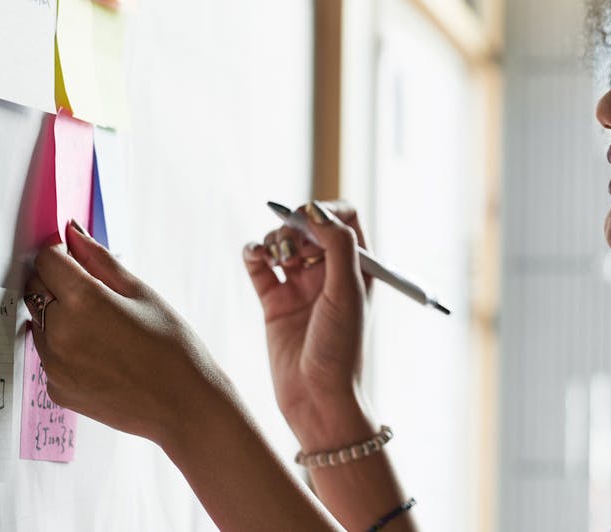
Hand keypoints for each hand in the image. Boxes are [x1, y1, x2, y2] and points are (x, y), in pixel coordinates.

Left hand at [25, 221, 228, 447]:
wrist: (183, 405)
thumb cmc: (172, 347)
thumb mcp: (141, 294)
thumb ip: (100, 260)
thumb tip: (72, 232)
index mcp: (83, 301)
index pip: (46, 260)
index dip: (61, 254)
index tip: (77, 260)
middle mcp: (59, 332)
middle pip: (36, 289)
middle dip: (57, 283)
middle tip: (94, 294)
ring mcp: (54, 365)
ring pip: (39, 323)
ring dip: (58, 317)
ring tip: (102, 330)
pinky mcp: (56, 389)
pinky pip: (48, 356)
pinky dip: (65, 349)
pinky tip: (100, 355)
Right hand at [242, 201, 376, 449]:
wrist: (317, 399)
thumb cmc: (341, 349)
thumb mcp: (347, 293)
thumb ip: (337, 246)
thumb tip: (316, 209)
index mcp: (357, 268)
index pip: (342, 218)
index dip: (323, 211)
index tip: (306, 221)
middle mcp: (329, 273)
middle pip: (308, 226)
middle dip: (294, 225)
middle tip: (289, 246)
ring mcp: (300, 287)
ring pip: (282, 242)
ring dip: (273, 239)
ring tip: (274, 257)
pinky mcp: (273, 302)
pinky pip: (259, 265)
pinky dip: (253, 253)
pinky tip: (255, 256)